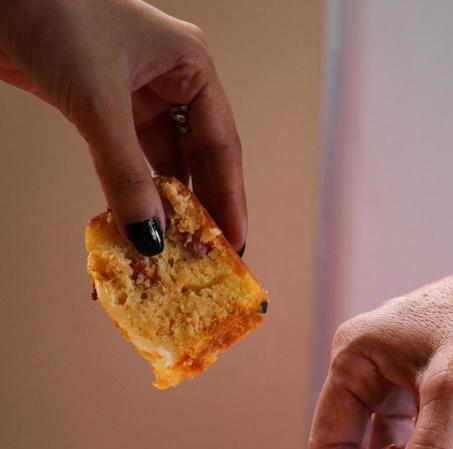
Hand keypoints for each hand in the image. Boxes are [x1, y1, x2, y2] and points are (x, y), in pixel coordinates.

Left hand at [0, 0, 244, 253]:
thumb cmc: (54, 14)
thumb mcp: (98, 100)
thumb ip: (125, 173)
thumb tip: (150, 237)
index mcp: (190, 65)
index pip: (220, 144)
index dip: (229, 197)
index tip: (234, 242)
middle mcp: (170, 80)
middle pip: (196, 158)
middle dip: (199, 207)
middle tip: (206, 256)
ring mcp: (135, 95)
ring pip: (160, 164)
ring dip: (161, 206)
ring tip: (170, 250)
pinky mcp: (100, 107)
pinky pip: (125, 162)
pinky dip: (128, 193)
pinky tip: (134, 226)